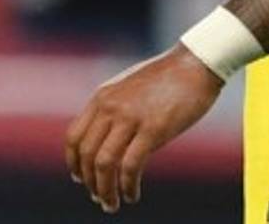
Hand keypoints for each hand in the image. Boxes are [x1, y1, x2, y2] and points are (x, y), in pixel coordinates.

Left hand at [65, 44, 223, 212]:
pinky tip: (133, 195)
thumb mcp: (129, 88)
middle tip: (99, 198)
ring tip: (113, 204)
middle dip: (90, 182)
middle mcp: (110, 107)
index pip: (74, 137)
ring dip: (105, 190)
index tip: (80, 179)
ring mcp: (131, 117)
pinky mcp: (153, 128)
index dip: (74, 163)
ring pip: (104, 164)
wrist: (195, 63)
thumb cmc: (167, 77)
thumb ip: (115, 109)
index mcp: (102, 97)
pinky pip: (131, 166)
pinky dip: (128, 186)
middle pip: (87, 154)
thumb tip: (111, 142)